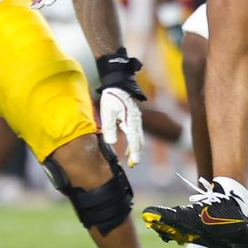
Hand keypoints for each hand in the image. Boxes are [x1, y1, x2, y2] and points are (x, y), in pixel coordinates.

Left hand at [95, 50, 146, 166]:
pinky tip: (128, 145)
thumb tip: (111, 142)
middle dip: (137, 153)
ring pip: (138, 136)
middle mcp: (136, 121)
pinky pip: (135, 131)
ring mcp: (136, 118)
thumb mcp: (107, 111)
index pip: (135, 140)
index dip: (135, 153)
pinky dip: (133, 140)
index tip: (134, 163)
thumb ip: (110, 127)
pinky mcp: (133, 116)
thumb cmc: (112, 96)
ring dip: (135, 147)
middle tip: (133, 164)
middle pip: (139, 140)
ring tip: (131, 158)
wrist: (118, 82)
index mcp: (131, 121)